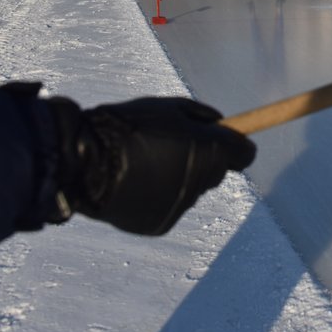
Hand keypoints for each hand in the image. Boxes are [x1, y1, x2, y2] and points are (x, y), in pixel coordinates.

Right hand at [48, 96, 255, 235]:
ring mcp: (182, 205)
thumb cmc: (129, 126)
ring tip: (144, 165)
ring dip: (178, 178)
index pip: (245, 154)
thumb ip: (202, 117)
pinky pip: (170, 205)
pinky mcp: (162, 224)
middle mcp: (203, 182)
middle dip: (202, 160)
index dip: (235, 146)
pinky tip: (136, 183)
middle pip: (216, 172)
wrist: (86, 162)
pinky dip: (159, 196)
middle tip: (169, 147)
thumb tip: (221, 125)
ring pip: (191, 189)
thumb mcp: (170, 107)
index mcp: (211, 150)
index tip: (222, 141)